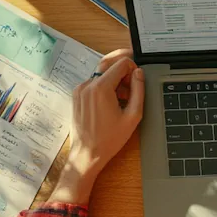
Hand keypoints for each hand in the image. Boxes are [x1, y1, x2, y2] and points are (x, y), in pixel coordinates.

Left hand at [50, 53, 144, 204]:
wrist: (87, 154)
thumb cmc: (110, 139)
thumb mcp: (133, 116)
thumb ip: (139, 90)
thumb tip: (139, 73)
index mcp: (101, 88)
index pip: (121, 62)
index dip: (133, 68)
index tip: (137, 81)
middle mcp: (87, 85)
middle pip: (108, 63)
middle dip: (123, 69)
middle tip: (133, 80)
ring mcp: (80, 90)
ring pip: (101, 73)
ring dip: (114, 79)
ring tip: (123, 97)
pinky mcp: (76, 96)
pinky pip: (93, 83)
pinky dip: (104, 86)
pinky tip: (111, 102)